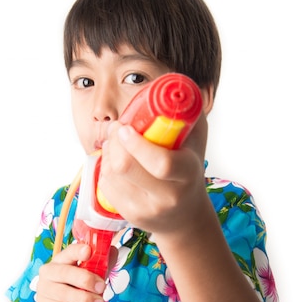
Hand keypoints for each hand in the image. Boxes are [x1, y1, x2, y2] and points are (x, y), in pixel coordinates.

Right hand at [36, 242, 115, 301]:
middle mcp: (49, 272)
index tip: (88, 252)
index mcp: (61, 260)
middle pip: (66, 272)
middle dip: (86, 279)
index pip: (69, 252)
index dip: (78, 251)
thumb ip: (102, 266)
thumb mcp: (91, 278)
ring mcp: (44, 290)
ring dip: (85, 299)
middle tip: (102, 288)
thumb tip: (113, 251)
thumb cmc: (77, 292)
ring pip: (65, 293)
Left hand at [98, 112, 208, 234]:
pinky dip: (107, 167)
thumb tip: (173, 86)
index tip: (126, 127)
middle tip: (119, 129)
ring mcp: (145, 209)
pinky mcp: (128, 214)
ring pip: (112, 173)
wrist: (184, 215)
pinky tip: (118, 162)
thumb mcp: (195, 140)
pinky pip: (105, 184)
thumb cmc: (189, 168)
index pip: (161, 164)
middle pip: (125, 167)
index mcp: (187, 174)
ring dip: (110, 152)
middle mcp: (167, 196)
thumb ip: (186, 113)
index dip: (137, 143)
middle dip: (116, 141)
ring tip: (119, 145)